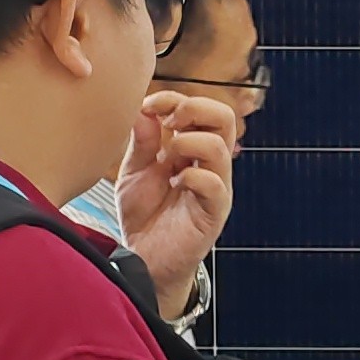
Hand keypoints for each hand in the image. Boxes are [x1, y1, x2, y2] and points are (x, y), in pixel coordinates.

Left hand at [119, 90, 237, 304]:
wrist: (144, 260)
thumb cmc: (145, 216)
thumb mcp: (135, 172)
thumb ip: (142, 142)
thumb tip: (143, 108)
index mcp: (193, 149)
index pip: (200, 109)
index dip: (175, 99)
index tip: (148, 105)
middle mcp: (209, 164)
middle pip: (225, 118)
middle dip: (195, 109)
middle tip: (169, 120)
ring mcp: (216, 187)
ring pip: (220, 147)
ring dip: (189, 143)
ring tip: (166, 158)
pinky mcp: (214, 212)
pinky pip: (215, 185)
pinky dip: (191, 176)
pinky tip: (173, 183)